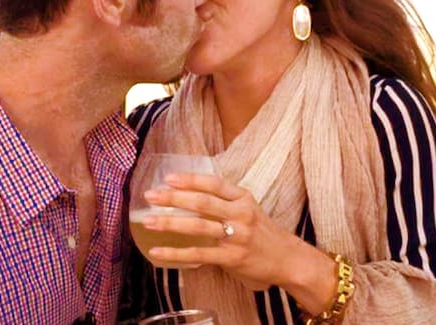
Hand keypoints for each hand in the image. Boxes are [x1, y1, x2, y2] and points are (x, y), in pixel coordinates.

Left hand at [140, 172, 302, 290]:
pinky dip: (176, 253)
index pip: (214, 183)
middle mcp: (241, 214)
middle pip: (203, 202)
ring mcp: (237, 236)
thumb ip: (225, 201)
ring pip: (198, 226)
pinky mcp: (232, 258)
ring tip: (148, 221)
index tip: (168, 177)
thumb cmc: (263, 232)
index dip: (190, 179)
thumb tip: (188, 194)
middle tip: (150, 196)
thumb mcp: (249, 208)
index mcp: (243, 198)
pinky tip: (158, 251)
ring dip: (170, 223)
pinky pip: (199, 254)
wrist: (288, 259)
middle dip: (174, 198)